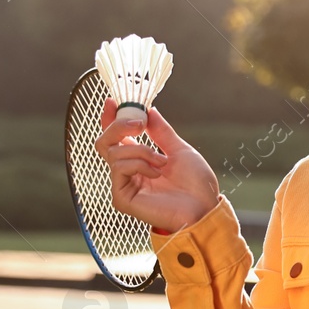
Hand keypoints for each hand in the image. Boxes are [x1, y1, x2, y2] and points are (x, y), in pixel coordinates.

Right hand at [94, 98, 219, 233]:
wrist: (204, 206)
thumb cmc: (196, 183)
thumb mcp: (179, 150)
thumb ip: (161, 132)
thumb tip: (149, 110)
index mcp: (139, 160)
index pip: (115, 137)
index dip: (110, 119)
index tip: (112, 101)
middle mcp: (128, 171)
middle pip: (104, 142)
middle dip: (119, 126)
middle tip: (140, 124)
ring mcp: (123, 184)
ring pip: (114, 153)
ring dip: (142, 151)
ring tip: (162, 162)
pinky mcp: (122, 198)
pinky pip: (119, 168)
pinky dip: (140, 165)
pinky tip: (157, 174)